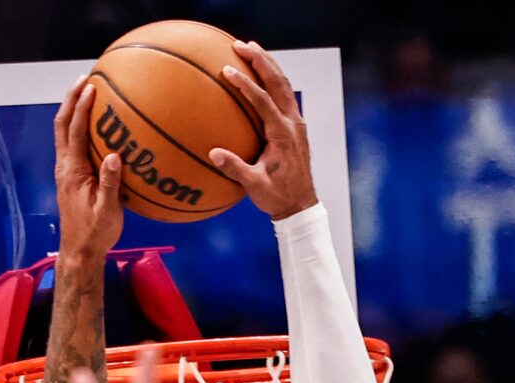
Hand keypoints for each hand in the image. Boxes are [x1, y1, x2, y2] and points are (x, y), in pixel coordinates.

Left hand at [54, 78, 122, 265]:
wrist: (79, 252)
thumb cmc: (95, 234)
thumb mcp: (107, 212)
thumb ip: (110, 184)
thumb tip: (114, 156)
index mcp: (73, 171)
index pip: (75, 131)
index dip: (82, 107)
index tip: (92, 87)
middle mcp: (64, 167)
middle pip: (62, 124)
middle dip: (71, 99)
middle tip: (84, 79)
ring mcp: (65, 171)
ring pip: (63, 133)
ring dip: (71, 111)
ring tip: (85, 94)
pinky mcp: (69, 177)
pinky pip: (70, 144)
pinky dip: (77, 127)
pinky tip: (91, 125)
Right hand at [210, 41, 317, 218]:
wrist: (301, 205)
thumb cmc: (277, 198)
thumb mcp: (255, 186)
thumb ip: (235, 169)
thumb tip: (213, 154)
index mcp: (283, 135)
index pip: (263, 101)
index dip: (246, 84)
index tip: (228, 70)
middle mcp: (293, 124)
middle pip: (278, 82)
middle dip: (260, 60)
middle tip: (240, 45)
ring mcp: (297, 123)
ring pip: (284, 84)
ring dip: (268, 64)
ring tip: (251, 49)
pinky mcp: (296, 125)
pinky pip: (285, 95)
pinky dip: (273, 79)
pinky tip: (260, 74)